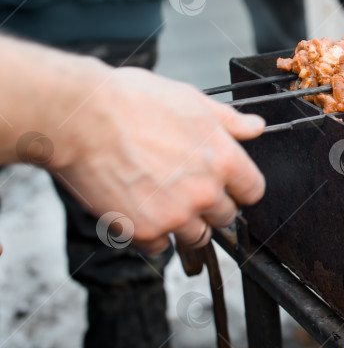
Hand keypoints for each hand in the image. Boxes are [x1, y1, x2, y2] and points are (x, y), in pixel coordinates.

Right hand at [49, 66, 265, 254]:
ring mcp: (175, 216)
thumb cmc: (133, 103)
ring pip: (197, 236)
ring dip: (186, 224)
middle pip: (226, 216)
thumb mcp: (192, 101)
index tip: (229, 185)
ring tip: (163, 199)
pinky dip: (153, 235)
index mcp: (224, 160)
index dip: (241, 188)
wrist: (82, 119)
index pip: (253, 191)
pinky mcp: (143, 231)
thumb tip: (256, 127)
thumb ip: (229, 121)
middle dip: (212, 205)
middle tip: (187, 187)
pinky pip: (161, 247)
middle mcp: (205, 193)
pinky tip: (141, 210)